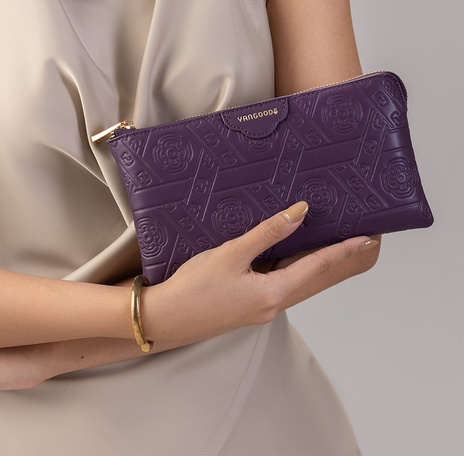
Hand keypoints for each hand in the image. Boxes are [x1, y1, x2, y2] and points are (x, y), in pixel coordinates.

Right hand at [143, 201, 378, 343]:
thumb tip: (300, 213)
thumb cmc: (193, 288)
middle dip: (342, 260)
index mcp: (273, 293)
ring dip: (323, 266)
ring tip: (341, 248)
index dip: (343, 251)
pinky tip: (299, 260)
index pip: (317, 267)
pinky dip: (300, 270)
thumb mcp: (231, 254)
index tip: (367, 239)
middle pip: (316, 279)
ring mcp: (262, 306)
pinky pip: (285, 285)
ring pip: (302, 283)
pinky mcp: (251, 304)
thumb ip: (268, 233)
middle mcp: (274, 303)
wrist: (165, 319)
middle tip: (366, 243)